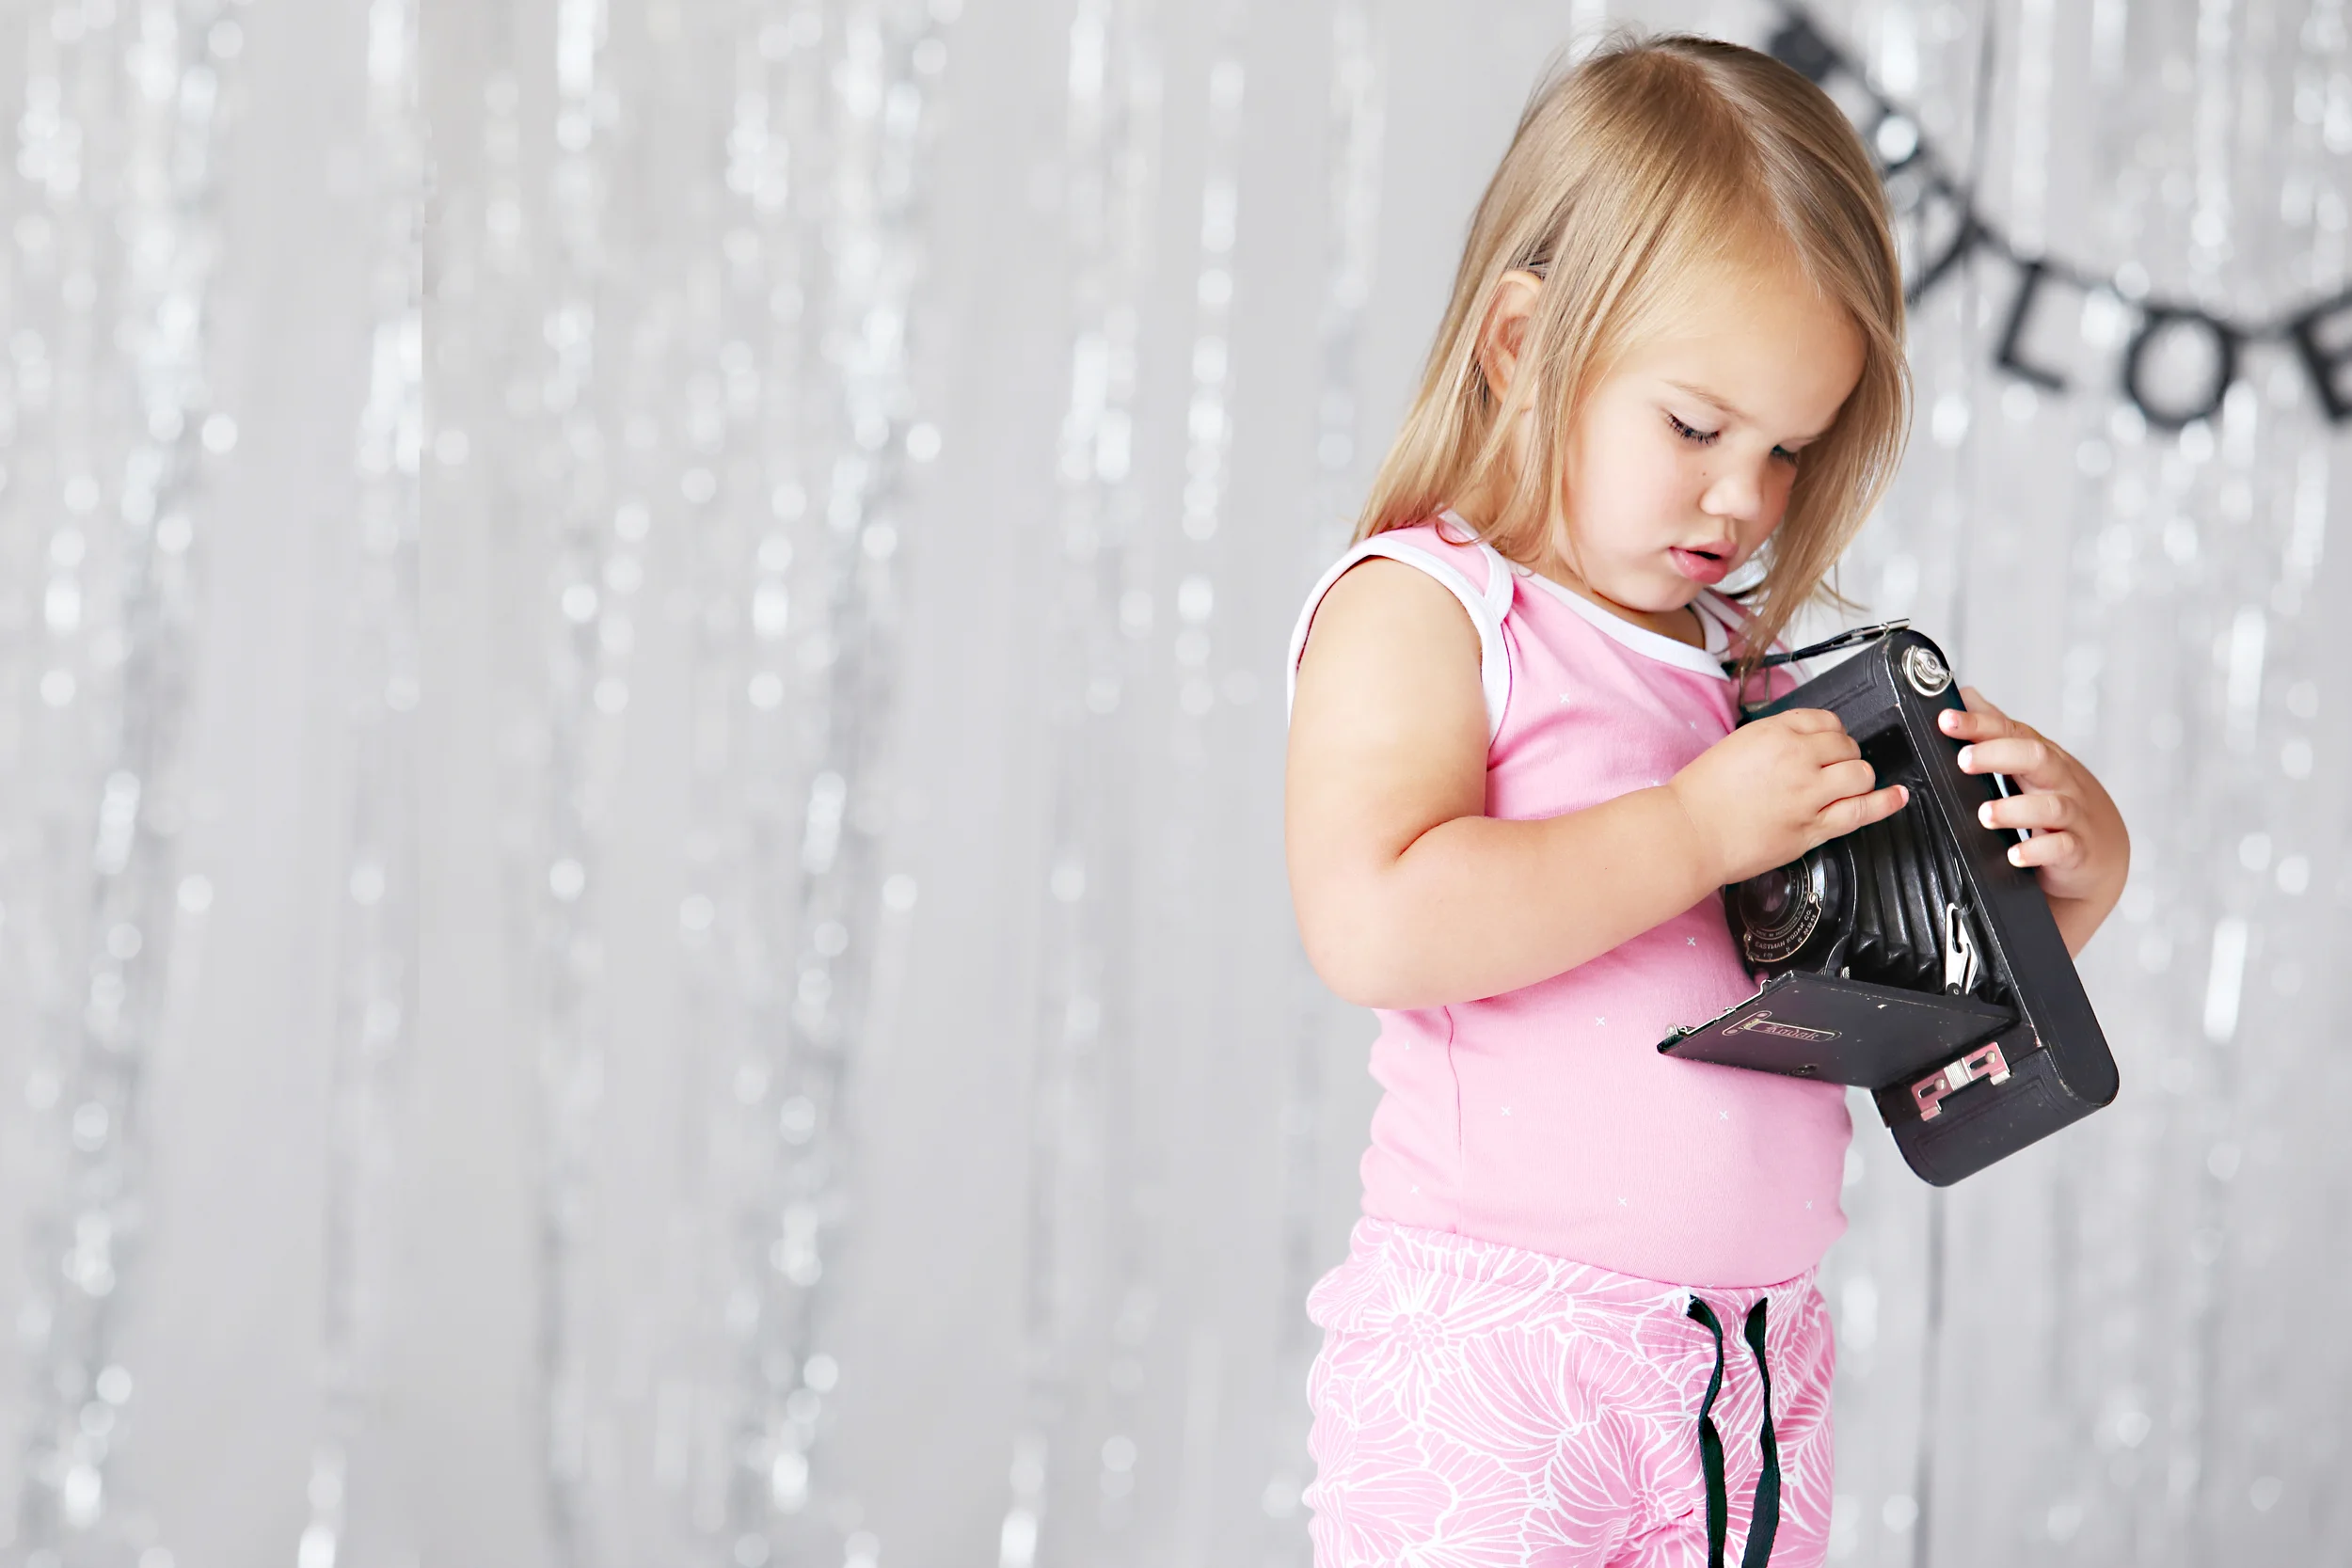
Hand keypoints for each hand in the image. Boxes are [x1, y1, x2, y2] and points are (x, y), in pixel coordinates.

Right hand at [1666, 709, 1909, 886]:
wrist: (1689, 832)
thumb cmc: (1701, 793)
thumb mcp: (1736, 745)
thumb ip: (1774, 740)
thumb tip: (1806, 743)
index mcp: (1774, 731)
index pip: (1825, 721)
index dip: (1831, 733)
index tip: (1828, 743)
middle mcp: (1797, 758)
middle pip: (1846, 746)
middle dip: (1844, 755)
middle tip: (1832, 768)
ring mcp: (1808, 794)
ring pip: (1859, 774)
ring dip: (1857, 777)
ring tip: (1847, 785)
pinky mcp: (1812, 828)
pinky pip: (1860, 811)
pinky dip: (1885, 802)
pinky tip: (1897, 797)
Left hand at [1940, 687, 2129, 955]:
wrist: (2101, 855)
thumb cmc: (2059, 801)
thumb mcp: (2030, 764)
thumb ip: (1999, 732)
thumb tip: (1967, 695)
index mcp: (2042, 758)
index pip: (2012, 732)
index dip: (1980, 724)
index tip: (1946, 720)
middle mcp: (2059, 781)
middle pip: (2035, 757)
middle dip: (1998, 755)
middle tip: (1963, 760)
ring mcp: (2073, 816)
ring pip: (2050, 805)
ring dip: (2015, 808)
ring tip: (1985, 814)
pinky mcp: (2078, 850)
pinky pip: (2061, 848)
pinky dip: (2038, 850)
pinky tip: (2015, 855)